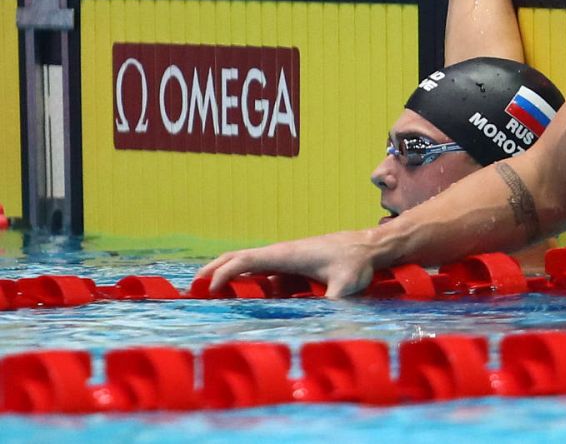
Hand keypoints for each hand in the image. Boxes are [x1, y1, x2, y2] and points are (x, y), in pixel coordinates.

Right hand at [195, 229, 381, 298]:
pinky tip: (244, 297)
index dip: (223, 273)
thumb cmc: (356, 262)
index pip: (244, 260)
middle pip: (237, 257)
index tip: (208, 289)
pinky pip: (263, 273)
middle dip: (213, 270)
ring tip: (209, 295)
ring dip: (228, 275)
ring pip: (248, 264)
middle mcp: (280, 253)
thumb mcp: (347, 285)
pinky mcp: (291, 264)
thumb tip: (323, 323)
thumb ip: (333, 303)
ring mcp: (285, 258)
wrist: (369, 246)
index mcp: (285, 255)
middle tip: (192, 288)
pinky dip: (248, 282)